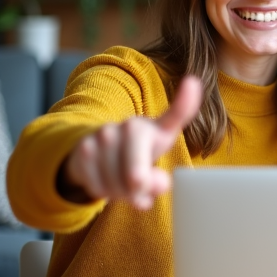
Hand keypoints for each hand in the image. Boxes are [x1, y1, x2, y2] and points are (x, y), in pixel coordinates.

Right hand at [58, 76, 202, 209]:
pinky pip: (94, 184)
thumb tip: (150, 185)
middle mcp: (131, 125)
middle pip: (137, 175)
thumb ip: (159, 182)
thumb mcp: (154, 171)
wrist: (100, 152)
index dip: (185, 101)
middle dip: (138, 191)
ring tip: (121, 183)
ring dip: (119, 194)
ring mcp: (105, 133)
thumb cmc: (136, 158)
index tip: (192, 82)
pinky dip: (102, 192)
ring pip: (114, 183)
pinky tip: (105, 181)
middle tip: (140, 189)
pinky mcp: (84, 146)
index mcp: (155, 128)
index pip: (175, 115)